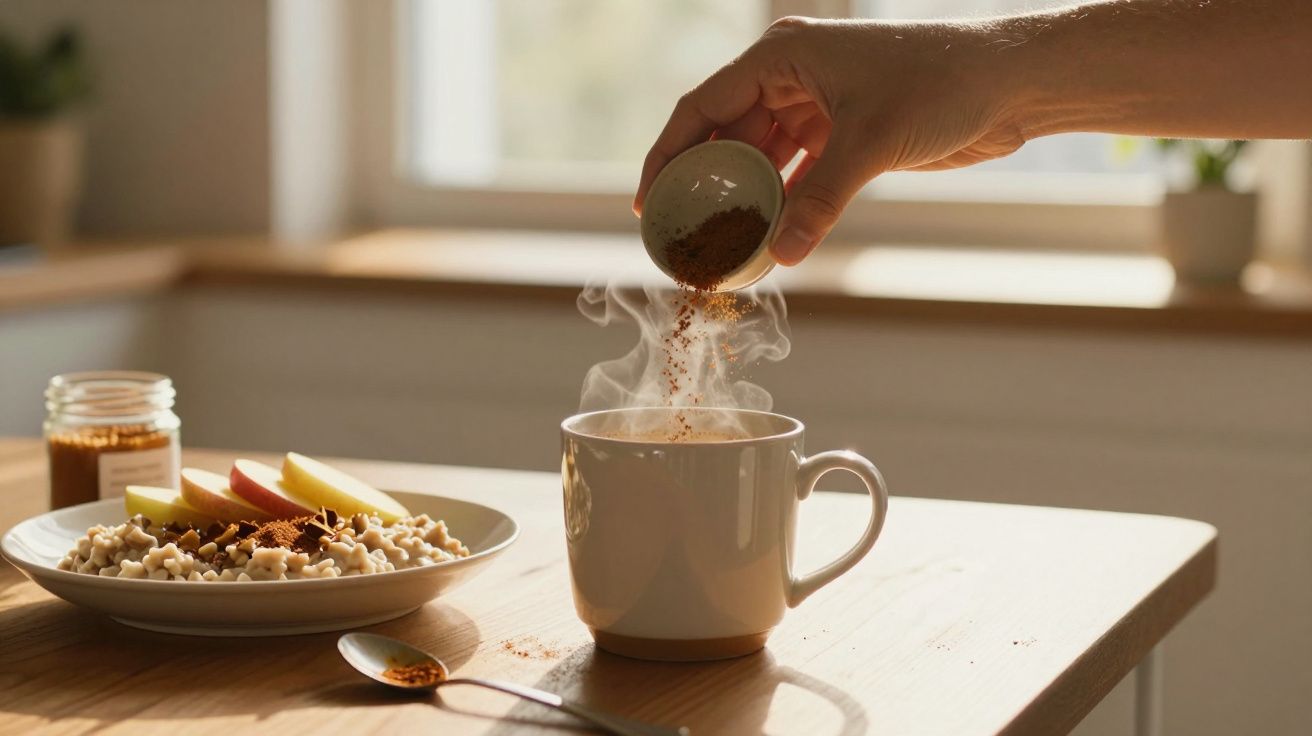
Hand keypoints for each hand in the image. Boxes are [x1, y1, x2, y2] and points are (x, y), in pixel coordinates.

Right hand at [635, 17, 1025, 264]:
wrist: (1010, 83)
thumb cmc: (943, 83)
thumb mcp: (872, 141)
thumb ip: (821, 200)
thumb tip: (784, 255)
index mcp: (781, 57)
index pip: (703, 107)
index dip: (668, 154)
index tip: (647, 201)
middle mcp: (791, 78)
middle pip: (726, 137)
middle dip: (706, 187)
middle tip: (683, 235)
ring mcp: (817, 107)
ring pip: (761, 161)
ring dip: (745, 202)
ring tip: (721, 247)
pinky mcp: (844, 135)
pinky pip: (796, 176)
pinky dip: (783, 206)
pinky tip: (768, 241)